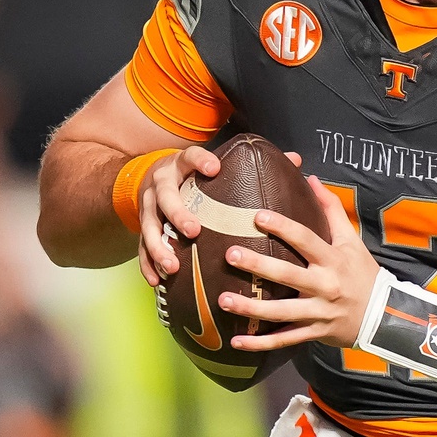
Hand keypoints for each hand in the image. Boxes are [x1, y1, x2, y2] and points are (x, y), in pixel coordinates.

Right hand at [137, 149, 303, 285]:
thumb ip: (253, 164)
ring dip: (159, 247)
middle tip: (194, 231)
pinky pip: (140, 247)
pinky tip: (157, 280)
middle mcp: (162, 183)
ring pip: (149, 225)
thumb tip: (296, 159)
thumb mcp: (214, 162)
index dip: (201, 161)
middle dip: (178, 213)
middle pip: (165, 196)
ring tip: (173, 266)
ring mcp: (148, 205)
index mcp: (183, 164)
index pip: (191, 156)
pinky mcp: (142, 225)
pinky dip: (148, 264)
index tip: (215, 168)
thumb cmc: (195, 173)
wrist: (152, 174)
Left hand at [221, 176, 379, 349]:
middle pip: (288, 275)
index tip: (257, 216)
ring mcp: (319, 312)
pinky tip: (235, 342)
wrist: (384, 315)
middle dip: (258, 265)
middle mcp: (325, 286)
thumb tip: (311, 179)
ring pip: (281, 312)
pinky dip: (260, 344)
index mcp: (333, 260)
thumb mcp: (351, 240)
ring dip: (251, 307)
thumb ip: (331, 209)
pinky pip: (284, 340)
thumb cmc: (363, 272)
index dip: (283, 227)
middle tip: (230, 254)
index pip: (306, 240)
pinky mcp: (315, 332)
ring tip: (223, 300)